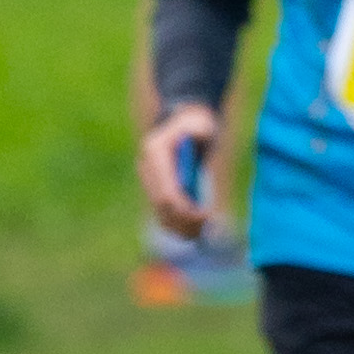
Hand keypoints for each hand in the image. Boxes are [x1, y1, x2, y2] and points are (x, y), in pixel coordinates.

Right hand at [138, 103, 221, 234]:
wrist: (183, 122)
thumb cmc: (197, 124)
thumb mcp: (201, 124)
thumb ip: (200, 132)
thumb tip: (198, 145)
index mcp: (155, 151)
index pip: (166, 191)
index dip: (185, 208)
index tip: (205, 215)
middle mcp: (146, 166)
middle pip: (162, 205)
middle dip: (184, 220)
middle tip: (207, 227)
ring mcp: (147, 178)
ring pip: (160, 212)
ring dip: (180, 227)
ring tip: (202, 232)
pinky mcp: (153, 186)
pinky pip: (161, 212)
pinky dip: (176, 224)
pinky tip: (194, 229)